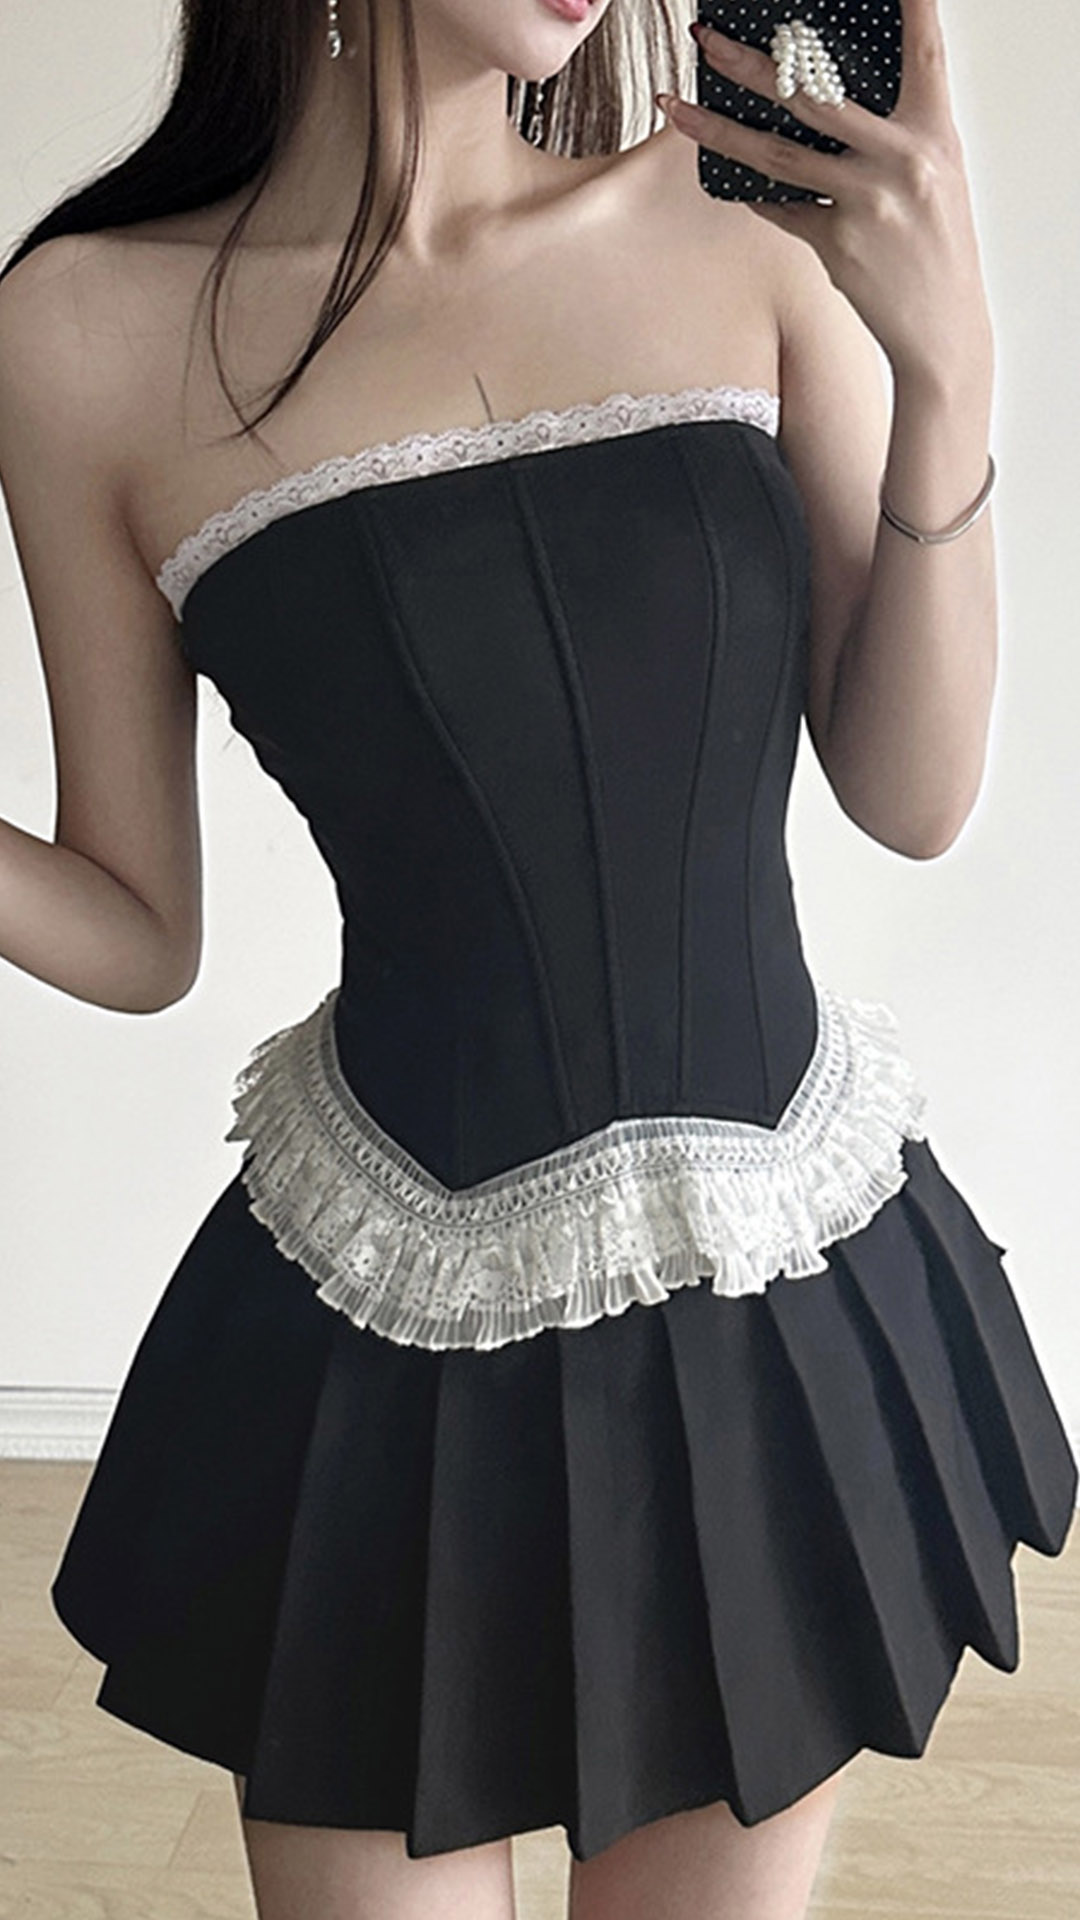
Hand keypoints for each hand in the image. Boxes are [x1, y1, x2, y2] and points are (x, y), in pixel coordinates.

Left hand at [658, 0, 993, 389]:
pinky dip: (756, 194)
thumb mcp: (936, 176)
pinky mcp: (837, 245)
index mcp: (935, 133)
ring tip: (675, 107)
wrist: (943, 330)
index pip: (926, 51)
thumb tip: (824, 101)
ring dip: (717, 129)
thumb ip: (895, 134)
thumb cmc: (937, 249)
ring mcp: (867, 202)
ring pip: (776, 154)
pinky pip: (781, 209)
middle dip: (751, 64)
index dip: (912, 6)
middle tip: (707, 40)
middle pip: (814, 96)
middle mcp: (902, 160)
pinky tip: (729, 178)